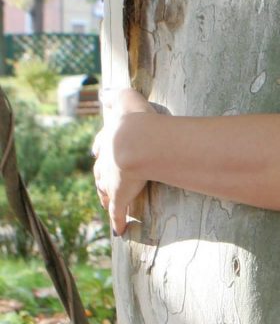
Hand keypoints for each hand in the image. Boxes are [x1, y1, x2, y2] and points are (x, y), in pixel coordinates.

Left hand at [92, 89, 154, 235]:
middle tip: (102, 181)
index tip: (98, 150)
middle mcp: (106, 162)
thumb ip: (115, 95)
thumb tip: (103, 92)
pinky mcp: (119, 197)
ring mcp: (111, 181)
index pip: (101, 146)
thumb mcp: (126, 99)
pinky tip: (119, 231)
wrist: (136, 143)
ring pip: (105, 192)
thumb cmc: (136, 120)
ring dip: (105, 197)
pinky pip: (118, 212)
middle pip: (100, 171)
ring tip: (107, 202)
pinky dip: (118, 221)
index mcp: (109, 140)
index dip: (101, 148)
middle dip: (101, 176)